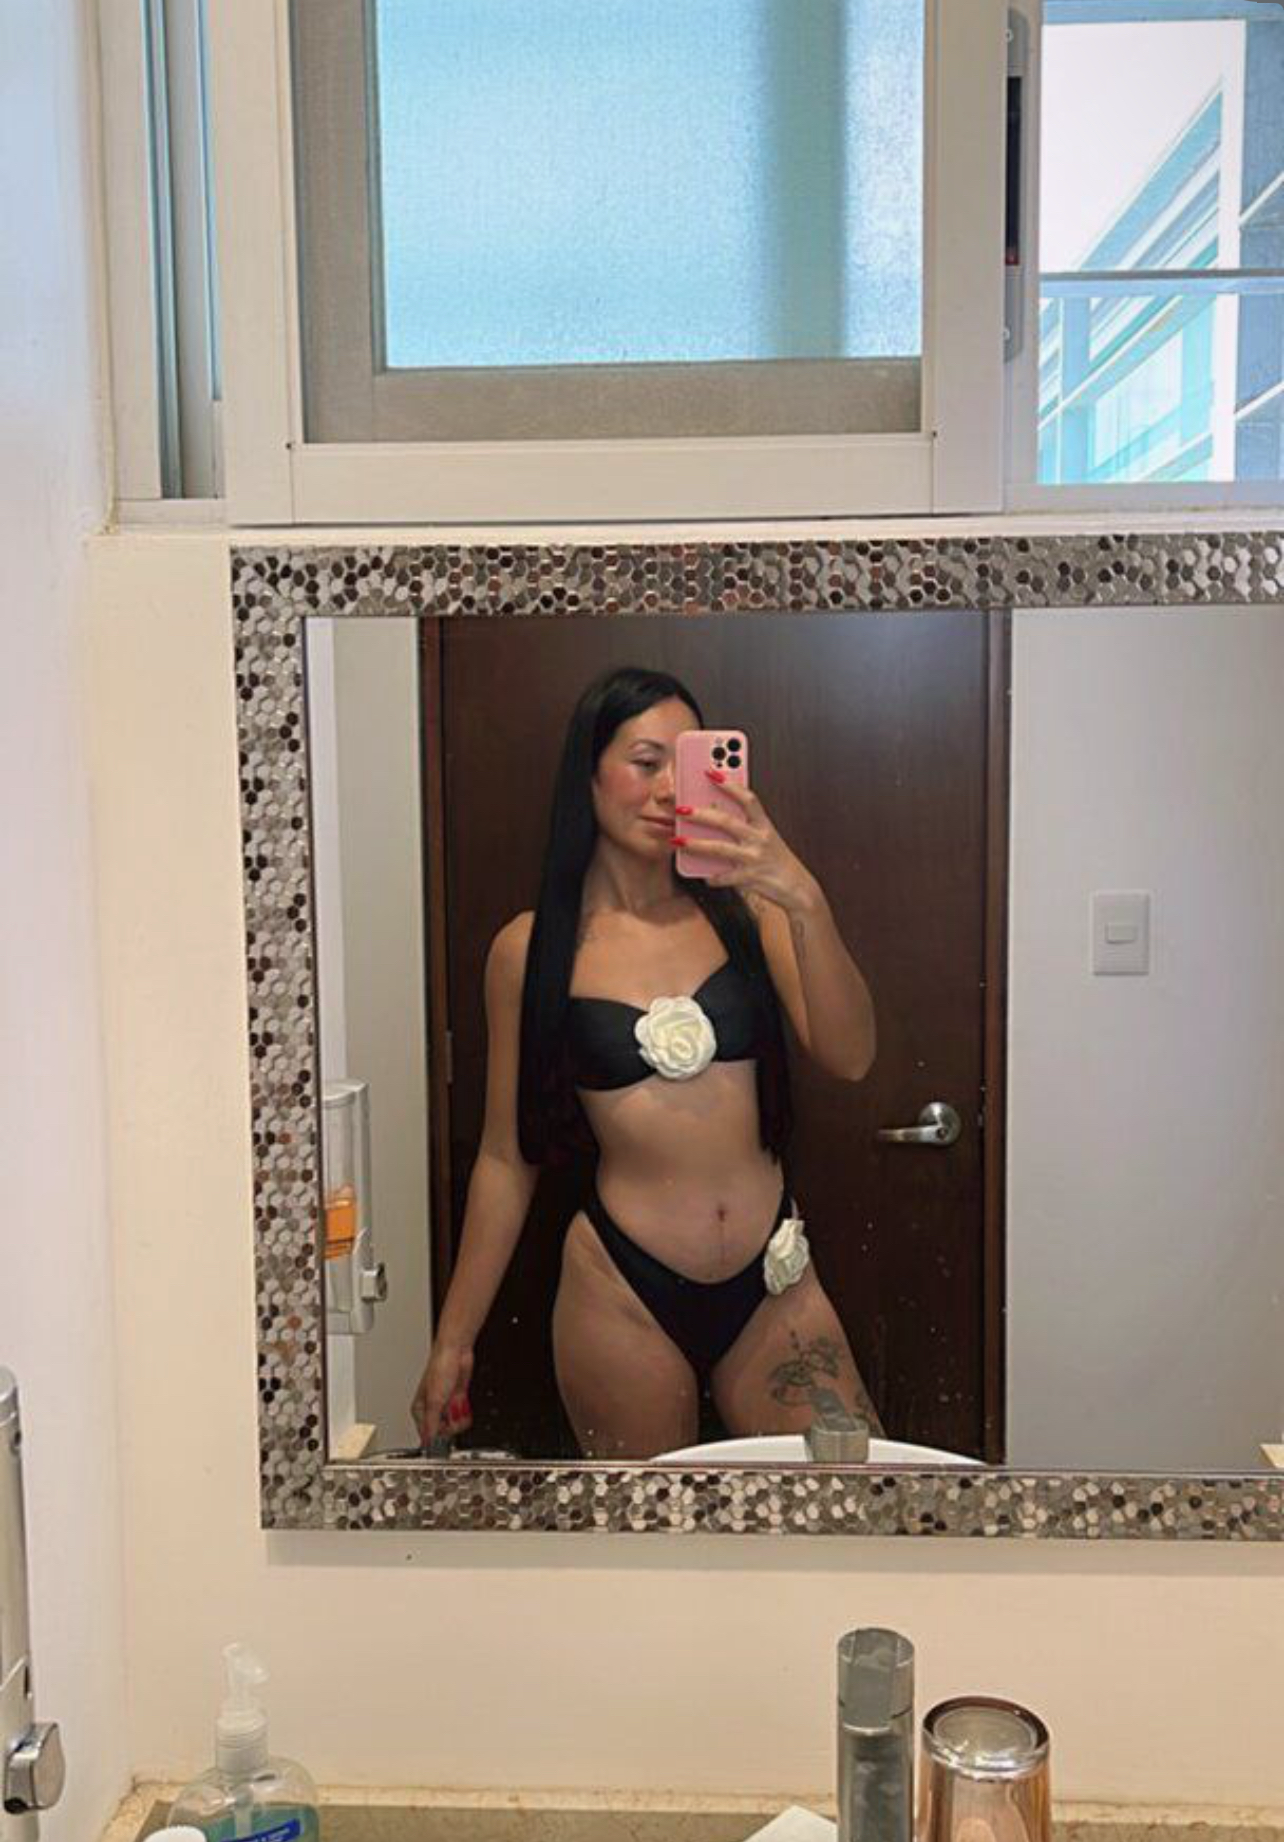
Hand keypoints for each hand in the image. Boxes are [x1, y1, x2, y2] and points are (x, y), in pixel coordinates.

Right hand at [411, 1341, 473, 1446]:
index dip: (438, 1434)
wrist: (457, 1353)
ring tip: (457, 1403)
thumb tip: (428, 1441)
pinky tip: (462, 1402)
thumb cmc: (440, 1367)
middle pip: (444, 1431)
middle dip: (451, 1422)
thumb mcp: (435, 1400)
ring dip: (459, 1416)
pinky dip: (466, 1412)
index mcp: (420, 1410)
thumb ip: (432, 1423)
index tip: (444, 1432)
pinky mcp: (457, 1402)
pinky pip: (463, 1417)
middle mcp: (432, 1409)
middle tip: (451, 1410)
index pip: (428, 1434)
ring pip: (455, 1425)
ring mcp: (446, 1406)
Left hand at [673, 773, 820, 913]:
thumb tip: (714, 811)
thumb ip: (745, 824)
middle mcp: (759, 839)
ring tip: (677, 840)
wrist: (798, 888)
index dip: (730, 784)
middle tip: (681, 809)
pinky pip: (725, 877)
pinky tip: (704, 876)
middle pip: (727, 822)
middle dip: (701, 814)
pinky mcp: (750, 878)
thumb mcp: (766, 837)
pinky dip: (712, 877)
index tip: (710, 772)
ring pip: (720, 849)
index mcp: (764, 825)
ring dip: (696, 844)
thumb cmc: (777, 860)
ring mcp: (754, 858)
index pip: (747, 798)